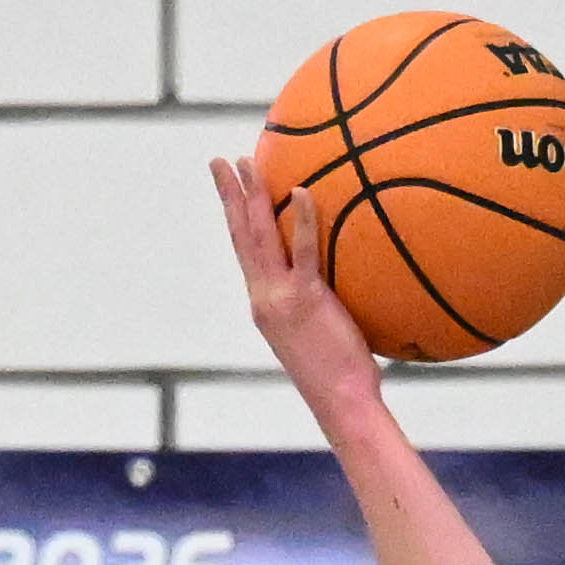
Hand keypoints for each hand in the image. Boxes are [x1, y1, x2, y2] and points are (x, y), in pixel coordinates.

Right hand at [211, 157, 386, 428]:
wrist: (342, 403)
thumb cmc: (344, 377)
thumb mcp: (323, 335)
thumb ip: (321, 306)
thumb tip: (343, 287)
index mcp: (264, 304)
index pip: (246, 253)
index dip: (235, 219)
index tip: (229, 191)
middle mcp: (263, 297)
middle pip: (240, 235)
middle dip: (229, 196)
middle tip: (220, 161)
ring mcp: (280, 297)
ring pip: (259, 236)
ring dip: (250, 195)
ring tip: (245, 161)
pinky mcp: (305, 299)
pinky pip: (302, 250)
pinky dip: (301, 219)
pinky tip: (301, 189)